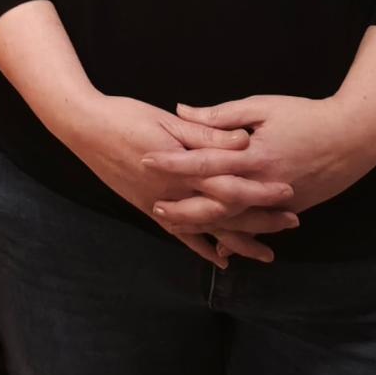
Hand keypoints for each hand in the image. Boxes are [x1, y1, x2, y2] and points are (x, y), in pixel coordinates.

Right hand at [49, 90, 294, 268]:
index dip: (260, 189)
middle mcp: (173, 192)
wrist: (83, 127)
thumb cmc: (125, 116)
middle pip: (225, 212)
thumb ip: (206, 133)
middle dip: (259, 219)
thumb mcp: (167, 120)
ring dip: (237, 240)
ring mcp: (159, 204)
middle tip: (292, 222)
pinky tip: (220, 259)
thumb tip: (243, 139)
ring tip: (266, 252)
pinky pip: (179, 234)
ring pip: (206, 229)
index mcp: (181, 166)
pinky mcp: (148, 208)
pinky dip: (201, 247)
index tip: (288, 192)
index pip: (229, 183)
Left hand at [147, 94, 375, 215]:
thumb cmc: (306, 115)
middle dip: (183, 207)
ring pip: (234, 222)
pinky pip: (256, 227)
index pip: (204, 161)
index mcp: (253, 155)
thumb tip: (181, 110)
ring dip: (203, 225)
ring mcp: (277, 202)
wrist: (353, 137)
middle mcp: (263, 184)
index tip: (145, 159)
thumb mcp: (262, 106)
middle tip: (153, 206)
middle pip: (214, 203)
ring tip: (176, 224)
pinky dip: (236, 236)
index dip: (173, 161)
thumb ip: (221, 115)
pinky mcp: (289, 210)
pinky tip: (218, 245)